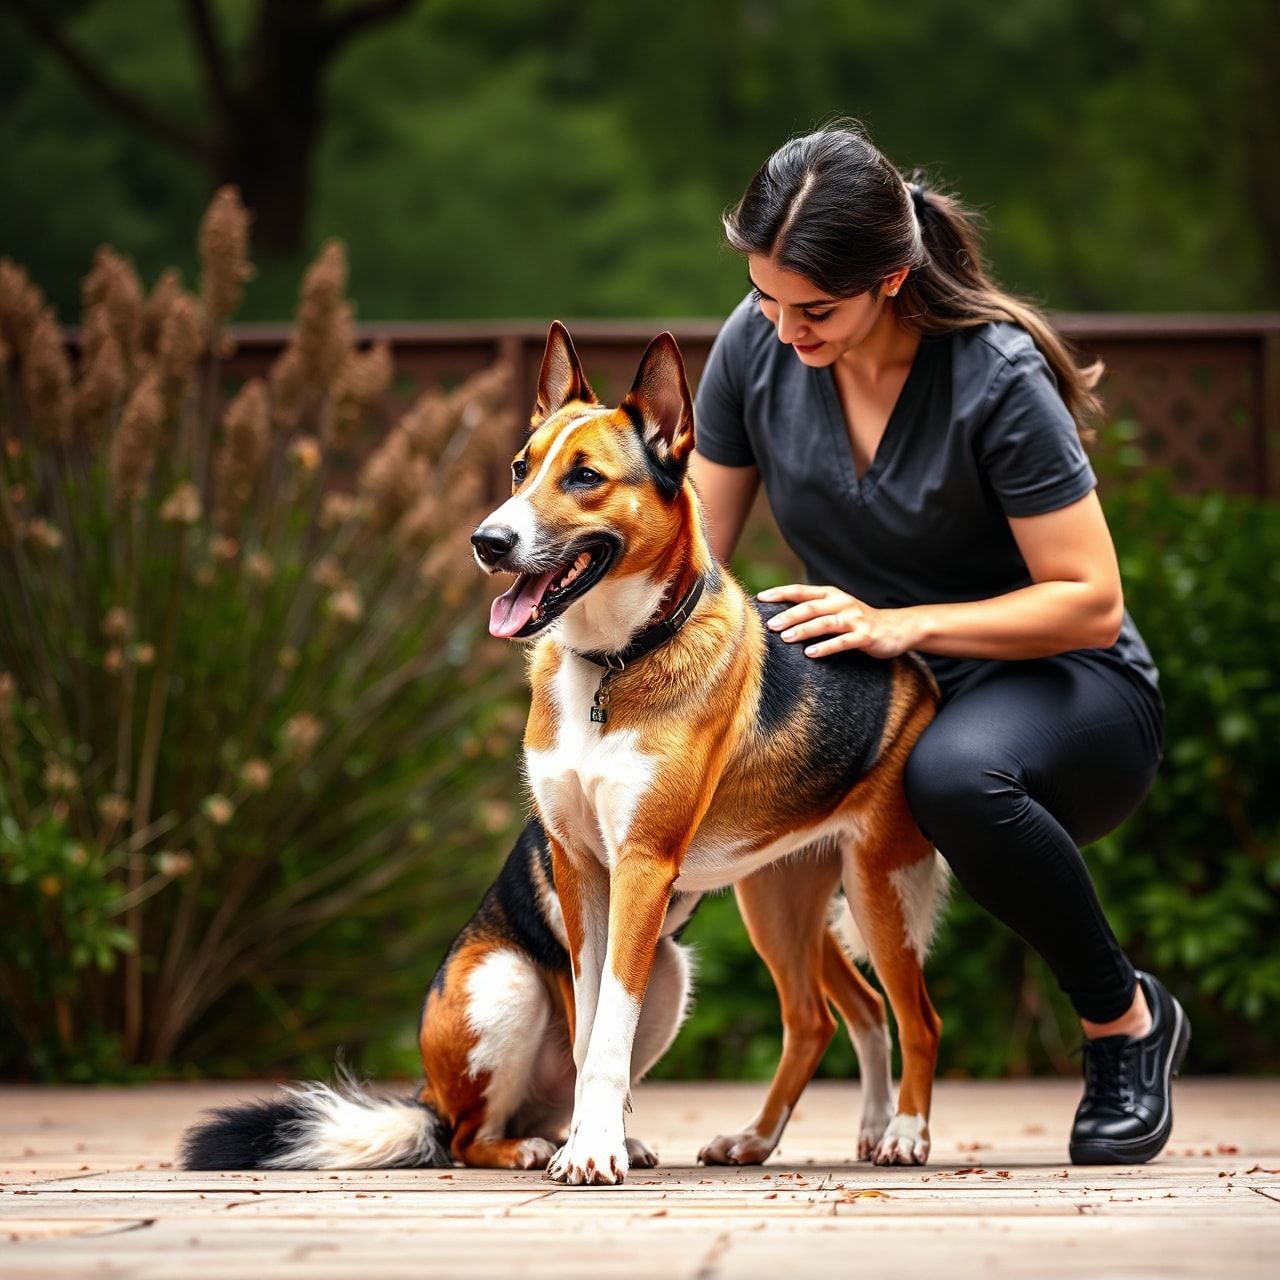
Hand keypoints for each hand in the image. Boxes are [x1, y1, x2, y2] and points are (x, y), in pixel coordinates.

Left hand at [756, 583, 919, 659]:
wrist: (897, 628)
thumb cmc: (858, 621)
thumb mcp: (836, 609)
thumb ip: (813, 610)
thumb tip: (778, 615)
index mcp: (831, 595)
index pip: (801, 591)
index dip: (781, 593)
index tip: (761, 598)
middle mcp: (842, 603)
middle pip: (811, 606)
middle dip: (789, 615)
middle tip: (769, 625)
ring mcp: (854, 619)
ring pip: (825, 623)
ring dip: (804, 630)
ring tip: (785, 638)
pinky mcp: (865, 636)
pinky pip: (843, 642)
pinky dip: (826, 647)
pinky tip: (811, 653)